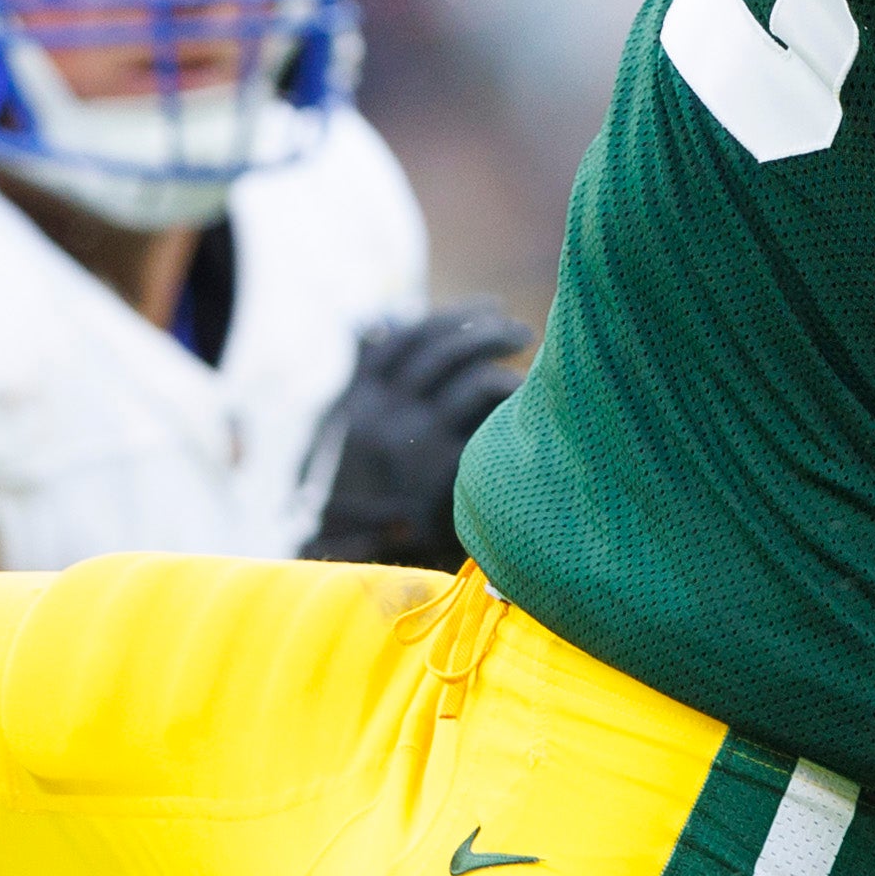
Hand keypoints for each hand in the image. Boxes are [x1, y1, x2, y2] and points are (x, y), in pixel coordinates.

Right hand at [298, 304, 536, 571]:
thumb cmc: (359, 500)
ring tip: (527, 373)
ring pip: (472, 380)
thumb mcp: (346, 436)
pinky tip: (528, 411)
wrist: (353, 568)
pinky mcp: (443, 469)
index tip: (487, 307)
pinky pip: (490, 419)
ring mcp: (412, 440)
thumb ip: (365, 385)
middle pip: (443, 351)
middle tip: (521, 332)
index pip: (404, 340)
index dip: (449, 318)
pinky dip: (512, 408)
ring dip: (505, 370)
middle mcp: (382, 414)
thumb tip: (373, 324)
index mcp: (356, 402)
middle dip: (487, 331)